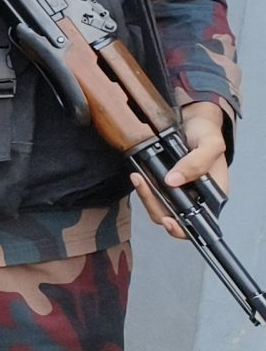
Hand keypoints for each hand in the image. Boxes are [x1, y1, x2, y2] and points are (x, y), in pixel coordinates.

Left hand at [132, 101, 229, 237]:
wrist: (194, 121)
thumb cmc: (207, 133)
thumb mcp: (210, 144)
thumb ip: (197, 162)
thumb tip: (174, 181)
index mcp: (213, 196)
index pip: (198, 222)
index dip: (183, 228)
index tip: (168, 220)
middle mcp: (195, 198)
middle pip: (172, 217)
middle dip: (155, 206)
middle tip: (143, 186)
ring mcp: (178, 193)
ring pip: (158, 207)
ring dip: (146, 196)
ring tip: (137, 178)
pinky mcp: (164, 185)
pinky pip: (151, 194)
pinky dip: (143, 188)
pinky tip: (138, 176)